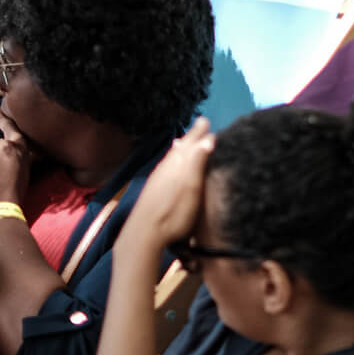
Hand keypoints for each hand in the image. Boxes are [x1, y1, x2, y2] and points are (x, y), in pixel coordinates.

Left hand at [120, 119, 212, 255]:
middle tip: (200, 124)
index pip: (192, 143)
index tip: (207, 121)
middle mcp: (167, 167)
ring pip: (172, 155)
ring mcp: (158, 177)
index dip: (200, 133)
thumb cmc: (173, 213)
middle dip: (191, 136)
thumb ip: (198, 162)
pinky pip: (166, 164)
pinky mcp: (153, 188)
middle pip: (181, 147)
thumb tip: (209, 138)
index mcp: (178, 164)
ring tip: (184, 139)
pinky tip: (169, 163)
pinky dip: (171, 158)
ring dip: (181, 146)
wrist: (144, 233)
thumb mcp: (191, 188)